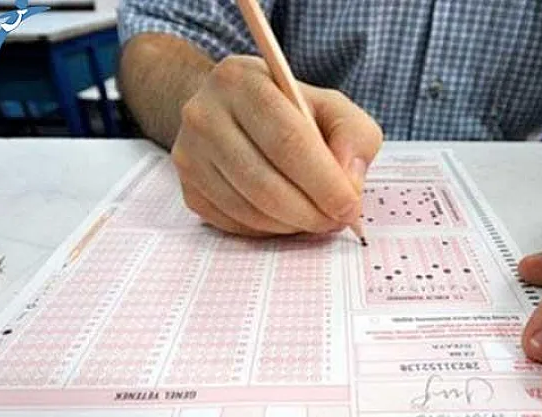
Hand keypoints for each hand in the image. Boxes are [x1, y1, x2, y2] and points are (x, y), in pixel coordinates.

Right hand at [171, 55, 382, 235]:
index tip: (350, 206)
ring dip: (292, 224)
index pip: (287, 140)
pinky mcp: (188, 188)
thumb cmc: (290, 109)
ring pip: (248, 208)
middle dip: (310, 212)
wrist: (232, 110)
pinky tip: (288, 216)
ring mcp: (189, 154)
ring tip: (317, 218)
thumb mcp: (331, 106)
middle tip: (337, 221)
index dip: (324, 181)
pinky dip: (269, 229)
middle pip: (264, 181)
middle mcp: (204, 114)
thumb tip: (349, 184)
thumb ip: (353, 136)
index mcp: (242, 81)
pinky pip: (234, 223)